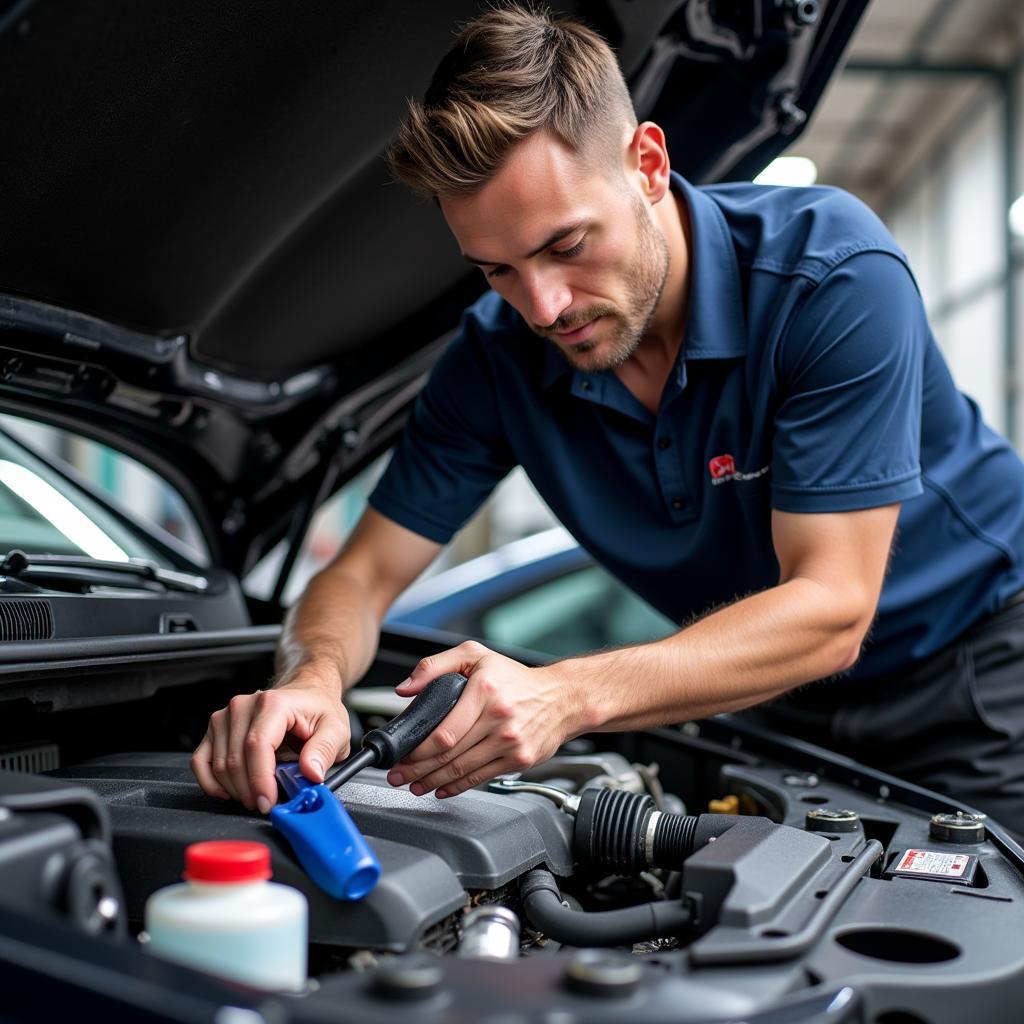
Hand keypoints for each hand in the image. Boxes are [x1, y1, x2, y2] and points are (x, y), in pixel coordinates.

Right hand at [190, 669, 350, 813]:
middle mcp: (243, 706)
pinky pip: (201, 761)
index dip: (260, 780)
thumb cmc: (319, 709)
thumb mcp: (335, 729)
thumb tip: (311, 773)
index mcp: (273, 703)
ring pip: (218, 765)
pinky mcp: (215, 729)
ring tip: (256, 797)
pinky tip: (228, 792)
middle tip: (267, 805)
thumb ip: (324, 750)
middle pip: (235, 760)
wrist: (307, 694)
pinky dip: (211, 783)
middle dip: (250, 791)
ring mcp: (226, 716)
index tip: (268, 802)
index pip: (257, 746)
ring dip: (235, 790)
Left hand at [385, 641, 582, 798]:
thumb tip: (405, 688)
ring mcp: (510, 742)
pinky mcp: (519, 760)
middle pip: (449, 755)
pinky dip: (457, 787)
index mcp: (484, 690)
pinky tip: (441, 788)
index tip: (401, 755)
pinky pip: (481, 778)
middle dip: (417, 769)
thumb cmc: (516, 678)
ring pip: (462, 770)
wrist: (562, 697)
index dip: (418, 750)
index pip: (444, 731)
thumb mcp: (475, 655)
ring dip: (433, 781)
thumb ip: (435, 666)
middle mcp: (498, 717)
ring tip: (415, 784)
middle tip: (398, 774)